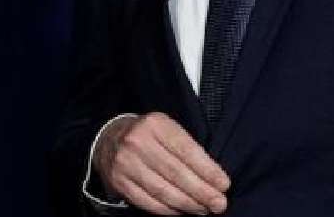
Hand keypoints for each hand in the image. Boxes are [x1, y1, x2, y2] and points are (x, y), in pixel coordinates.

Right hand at [94, 112, 229, 214]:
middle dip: (201, 192)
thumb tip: (213, 176)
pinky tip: (182, 211)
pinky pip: (146, 201)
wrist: (109, 137)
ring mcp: (126, 164)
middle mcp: (138, 143)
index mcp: (157, 125)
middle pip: (176, 173)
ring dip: (187, 204)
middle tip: (219, 204)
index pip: (187, 151)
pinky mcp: (118, 183)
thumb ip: (187, 147)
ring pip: (162, 190)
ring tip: (204, 209)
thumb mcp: (168, 128)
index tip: (224, 185)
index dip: (208, 170)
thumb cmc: (150, 134)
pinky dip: (167, 209)